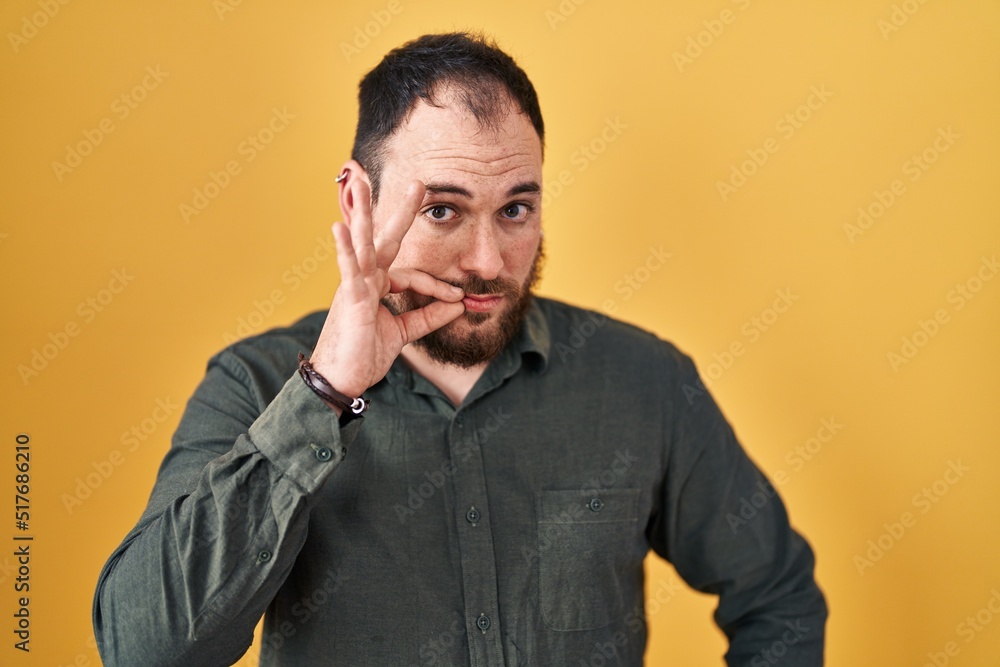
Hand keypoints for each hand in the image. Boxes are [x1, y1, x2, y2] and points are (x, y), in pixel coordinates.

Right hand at [309, 178, 464, 399]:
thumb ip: (429, 317)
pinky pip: (348, 270)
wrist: (342, 379)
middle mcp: (366, 278)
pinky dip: (344, 249)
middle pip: (385, 239)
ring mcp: (355, 285)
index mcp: (377, 284)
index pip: (414, 275)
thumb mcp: (403, 333)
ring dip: (364, 214)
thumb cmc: (365, 354)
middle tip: (418, 183)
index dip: (438, 286)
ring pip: (363, 244)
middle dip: (402, 212)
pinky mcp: (349, 299)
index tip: (458, 297)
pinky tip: (340, 228)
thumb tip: (458, 305)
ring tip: (361, 184)